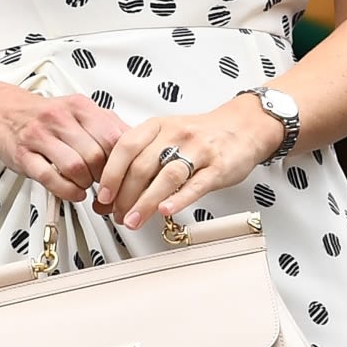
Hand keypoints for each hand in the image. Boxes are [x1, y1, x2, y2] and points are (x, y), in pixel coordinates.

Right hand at [0, 87, 128, 203]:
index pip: (113, 137)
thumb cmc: (47, 118)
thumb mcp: (80, 112)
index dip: (123, 162)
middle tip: (104, 182)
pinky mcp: (23, 155)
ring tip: (85, 185)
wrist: (4, 114)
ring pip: (75, 167)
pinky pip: (50, 178)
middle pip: (96, 155)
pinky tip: (73, 192)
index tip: (124, 173)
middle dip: (104, 176)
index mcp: (79, 106)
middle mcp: (59, 118)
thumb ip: (109, 126)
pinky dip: (67, 191)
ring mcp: (39, 136)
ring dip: (85, 184)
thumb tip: (140, 145)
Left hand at [94, 95, 284, 228]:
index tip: (102, 195)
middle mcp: (175, 135)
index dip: (111, 173)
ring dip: (145, 202)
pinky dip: (178, 199)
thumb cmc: (201, 134)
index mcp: (157, 126)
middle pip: (142, 166)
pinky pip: (196, 185)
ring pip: (166, 177)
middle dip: (124, 196)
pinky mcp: (218, 167)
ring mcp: (198, 150)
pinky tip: (165, 211)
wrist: (243, 126)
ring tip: (133, 220)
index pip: (126, 147)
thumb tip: (114, 185)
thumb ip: (143, 154)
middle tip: (117, 215)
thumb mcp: (167, 133)